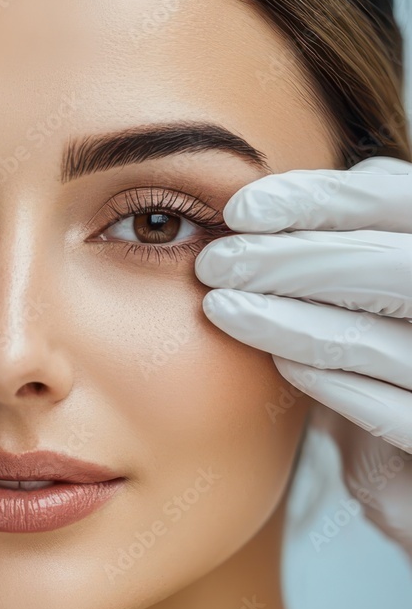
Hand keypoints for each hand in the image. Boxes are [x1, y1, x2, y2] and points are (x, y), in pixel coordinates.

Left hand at [194, 156, 411, 555]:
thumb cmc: (388, 370)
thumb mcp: (367, 301)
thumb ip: (341, 248)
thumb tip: (257, 207)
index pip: (398, 201)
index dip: (320, 199)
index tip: (240, 209)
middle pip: (393, 266)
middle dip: (291, 259)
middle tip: (215, 263)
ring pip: (376, 339)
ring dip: (286, 319)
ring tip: (220, 307)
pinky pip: (384, 410)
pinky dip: (322, 377)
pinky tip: (273, 362)